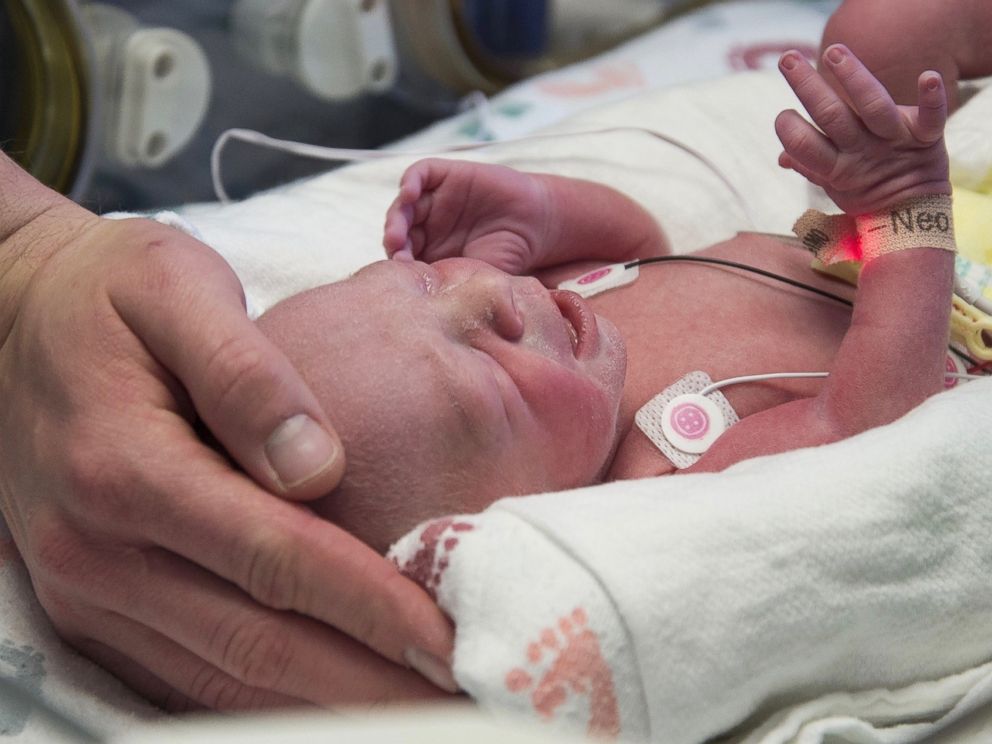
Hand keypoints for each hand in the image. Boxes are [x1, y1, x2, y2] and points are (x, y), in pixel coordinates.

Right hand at [0, 201, 454, 708]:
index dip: (370, 605)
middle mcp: (97, 550)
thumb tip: (320, 466)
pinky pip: (183, 675)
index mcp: (126, 468)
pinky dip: (261, 699)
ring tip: (410, 709)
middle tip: (456, 698)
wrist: (8, 322)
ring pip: (220, 678)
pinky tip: (327, 697)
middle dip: (364, 682)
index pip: (275, 558)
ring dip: (321, 704)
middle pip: (254, 644)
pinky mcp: (89, 606)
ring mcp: (87, 590)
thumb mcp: (175, 287)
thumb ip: (245, 373)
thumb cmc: (106, 294)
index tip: (445, 638)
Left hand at [383, 158, 550, 273]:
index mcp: (430, 254)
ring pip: (404, 204)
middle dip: (394, 241)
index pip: (403, 257)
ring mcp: (434, 201)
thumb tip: (429, 310)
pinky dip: (410, 182)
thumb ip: (454, 287)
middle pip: (398, 231)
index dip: (399, 264)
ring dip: (397, 216)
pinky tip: (409, 194)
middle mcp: (427, 227)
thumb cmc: (509, 257)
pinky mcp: (445, 176)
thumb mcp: (480, 279)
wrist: (535, 226)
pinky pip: (419, 174)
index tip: (402, 274)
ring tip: (397, 231)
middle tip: (395, 250)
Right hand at [775, 44, 949, 214]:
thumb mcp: (834, 186)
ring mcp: (895, 141)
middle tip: (787, 59)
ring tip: (834, 53)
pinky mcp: (927, 136)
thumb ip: (809, 167)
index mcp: (836, 168)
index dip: (790, 130)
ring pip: (873, 106)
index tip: (784, 116)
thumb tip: (783, 156)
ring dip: (854, 78)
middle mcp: (863, 151)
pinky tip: (927, 76)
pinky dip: (932, 97)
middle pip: (831, 116)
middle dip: (808, 86)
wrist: (912, 215)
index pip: (806, 147)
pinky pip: (933, 116)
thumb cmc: (867, 194)